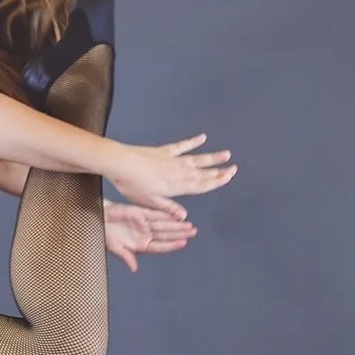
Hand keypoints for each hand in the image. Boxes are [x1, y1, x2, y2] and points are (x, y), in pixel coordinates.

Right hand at [104, 201, 196, 271]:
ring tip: (188, 225)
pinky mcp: (140, 212)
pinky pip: (155, 213)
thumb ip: (126, 257)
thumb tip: (134, 268)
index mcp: (140, 245)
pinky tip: (176, 215)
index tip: (183, 243)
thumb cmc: (104, 234)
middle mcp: (144, 234)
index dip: (171, 245)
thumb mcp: (114, 248)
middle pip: (165, 235)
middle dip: (179, 233)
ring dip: (176, 225)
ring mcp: (144, 223)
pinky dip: (166, 214)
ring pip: (163, 224)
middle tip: (192, 232)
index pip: (159, 246)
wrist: (97, 218)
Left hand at [106, 135, 235, 214]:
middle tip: (234, 168)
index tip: (229, 177)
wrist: (120, 163)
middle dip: (219, 171)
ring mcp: (172, 160)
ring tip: (226, 154)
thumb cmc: (132, 185)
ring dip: (212, 157)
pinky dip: (193, 142)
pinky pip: (182, 146)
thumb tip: (184, 216)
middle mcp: (178, 172)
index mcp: (176, 187)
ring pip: (197, 158)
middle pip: (203, 172)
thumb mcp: (149, 202)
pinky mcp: (164, 151)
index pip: (200, 185)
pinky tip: (202, 137)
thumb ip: (168, 208)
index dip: (216, 182)